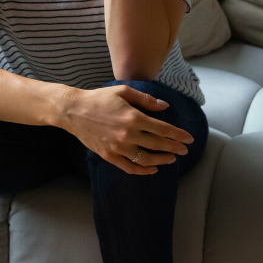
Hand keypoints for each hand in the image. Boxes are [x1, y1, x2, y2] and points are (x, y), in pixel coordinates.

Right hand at [58, 84, 193, 174]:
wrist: (73, 111)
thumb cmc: (99, 98)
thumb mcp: (123, 91)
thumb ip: (146, 100)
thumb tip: (165, 107)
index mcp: (133, 117)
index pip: (163, 129)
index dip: (178, 135)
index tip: (189, 139)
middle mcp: (128, 135)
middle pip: (157, 145)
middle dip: (174, 148)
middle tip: (184, 149)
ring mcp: (118, 148)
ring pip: (146, 160)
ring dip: (162, 160)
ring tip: (171, 159)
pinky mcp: (109, 156)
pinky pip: (130, 168)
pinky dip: (143, 171)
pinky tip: (153, 169)